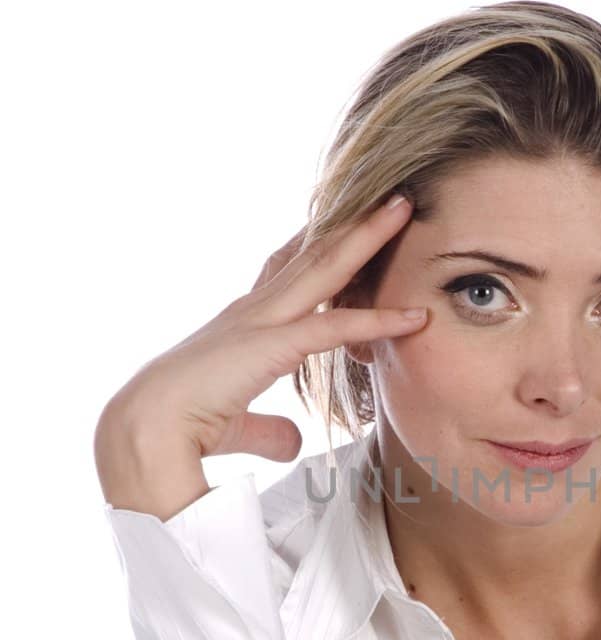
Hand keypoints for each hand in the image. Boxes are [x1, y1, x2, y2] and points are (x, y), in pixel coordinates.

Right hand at [98, 192, 426, 464]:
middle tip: (389, 196)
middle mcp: (254, 310)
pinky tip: (414, 315)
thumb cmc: (184, 426)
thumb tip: (293, 443)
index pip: (284, 272)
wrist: (148, 429)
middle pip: (312, 254)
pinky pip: (335, 327)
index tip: (340, 220)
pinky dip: (377, 320)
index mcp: (243, 323)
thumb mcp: (238, 424)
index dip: (314, 245)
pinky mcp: (273, 345)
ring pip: (325, 267)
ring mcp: (263, 321)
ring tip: (404, 209)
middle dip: (352, 223)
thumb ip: (269, 429)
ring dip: (367, 238)